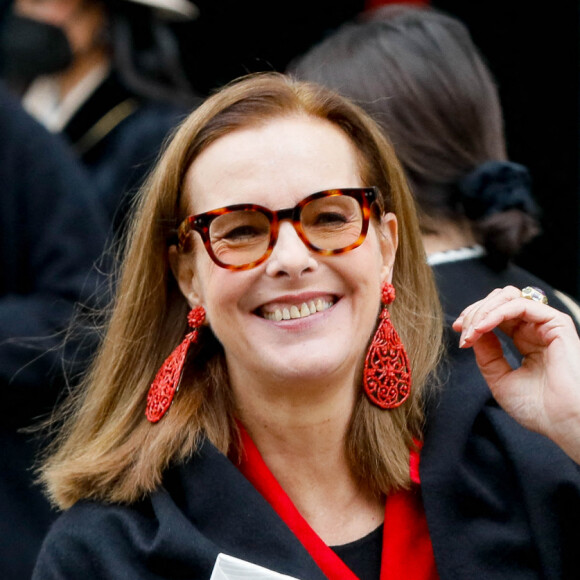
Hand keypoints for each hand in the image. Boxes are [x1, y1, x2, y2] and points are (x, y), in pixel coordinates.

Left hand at [453, 286, 579, 463]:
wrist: (565, 424)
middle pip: (499, 301)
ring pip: (508, 298)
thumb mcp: (500, 379)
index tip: (458, 331)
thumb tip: (474, 332)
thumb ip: (487, 355)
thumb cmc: (539, 409)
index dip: (474, 318)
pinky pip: (521, 305)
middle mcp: (536, 330)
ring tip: (471, 331)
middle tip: (461, 329)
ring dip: (483, 310)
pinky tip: (482, 328)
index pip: (496, 316)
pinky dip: (496, 313)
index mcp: (526, 341)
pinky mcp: (556, 323)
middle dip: (475, 311)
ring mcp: (546, 325)